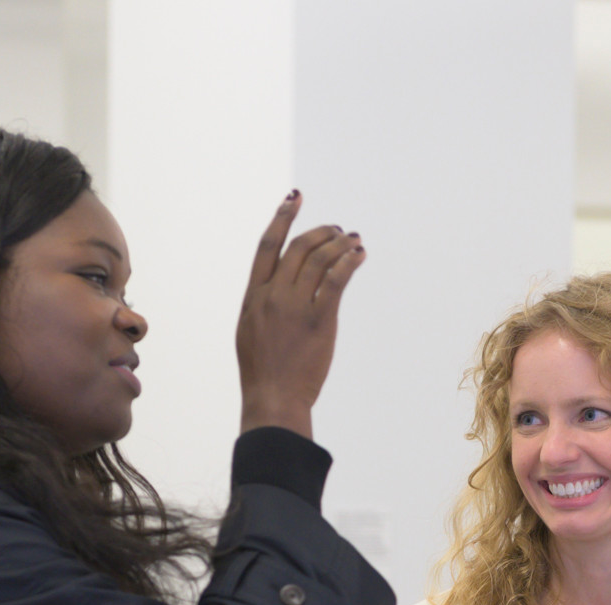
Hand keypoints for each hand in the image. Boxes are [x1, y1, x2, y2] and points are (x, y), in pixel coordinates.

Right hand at [236, 191, 367, 438]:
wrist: (273, 398)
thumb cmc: (263, 372)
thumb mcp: (250, 330)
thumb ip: (263, 304)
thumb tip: (280, 285)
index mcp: (253, 296)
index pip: (267, 246)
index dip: (282, 218)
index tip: (295, 198)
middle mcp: (272, 296)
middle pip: (298, 247)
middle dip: (321, 232)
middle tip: (337, 230)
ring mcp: (295, 307)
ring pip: (319, 258)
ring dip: (339, 243)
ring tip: (353, 241)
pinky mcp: (319, 320)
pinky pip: (337, 280)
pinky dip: (350, 262)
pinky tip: (360, 256)